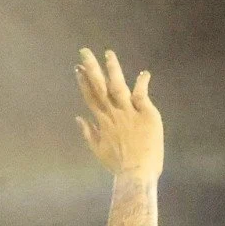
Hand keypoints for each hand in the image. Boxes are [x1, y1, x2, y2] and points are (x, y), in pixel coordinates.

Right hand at [75, 48, 162, 180]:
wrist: (136, 173)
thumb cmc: (119, 166)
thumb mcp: (98, 151)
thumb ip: (88, 133)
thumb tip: (78, 118)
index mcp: (102, 122)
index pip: (90, 97)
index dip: (83, 82)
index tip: (78, 68)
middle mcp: (113, 114)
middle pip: (99, 87)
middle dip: (91, 69)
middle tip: (84, 52)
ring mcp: (129, 113)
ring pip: (118, 86)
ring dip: (112, 69)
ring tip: (108, 54)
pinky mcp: (146, 114)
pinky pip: (142, 94)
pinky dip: (142, 83)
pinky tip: (144, 73)